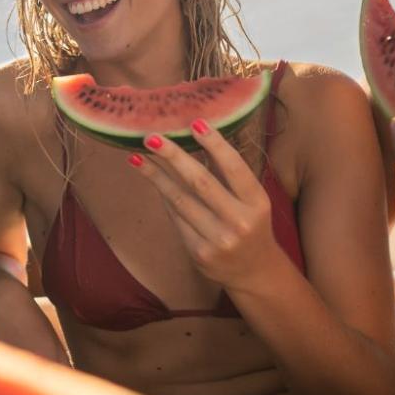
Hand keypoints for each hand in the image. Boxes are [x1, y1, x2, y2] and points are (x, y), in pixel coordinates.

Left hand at [131, 121, 285, 291]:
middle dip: (173, 157)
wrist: (254, 271)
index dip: (215, 144)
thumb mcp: (252, 200)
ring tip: (137, 157)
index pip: (234, 168)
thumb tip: (197, 136)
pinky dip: (164, 197)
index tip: (195, 122)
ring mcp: (218, 240)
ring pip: (180, 200)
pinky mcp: (199, 253)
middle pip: (201, 182)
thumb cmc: (251, 224)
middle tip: (151, 137)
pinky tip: (153, 180)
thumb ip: (230, 175)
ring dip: (156, 176)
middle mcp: (240, 222)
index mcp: (257, 203)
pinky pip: (176, 218)